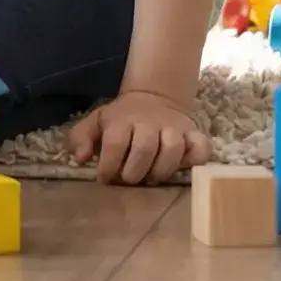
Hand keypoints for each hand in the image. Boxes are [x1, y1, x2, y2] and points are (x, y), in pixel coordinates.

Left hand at [67, 90, 211, 184]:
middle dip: (135, 172)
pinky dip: (195, 160)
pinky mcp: (194, 133)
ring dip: (161, 170)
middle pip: (144, 148)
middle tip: (130, 181)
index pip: (115, 142)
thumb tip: (80, 158)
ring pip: (173, 149)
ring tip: (151, 179)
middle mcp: (150, 122)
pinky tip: (183, 168)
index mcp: (122, 119)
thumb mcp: (96, 122)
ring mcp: (174, 127)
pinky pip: (201, 148)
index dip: (109, 165)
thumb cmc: (121, 120)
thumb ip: (80, 138)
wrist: (154, 98)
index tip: (105, 179)